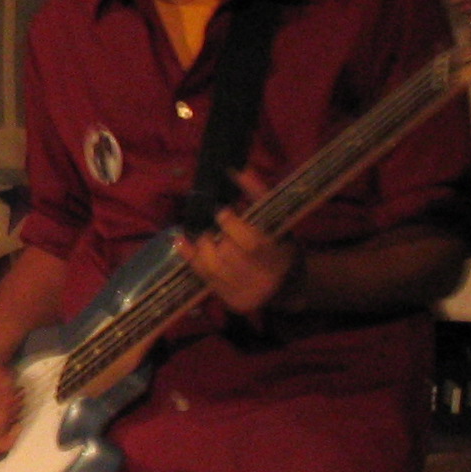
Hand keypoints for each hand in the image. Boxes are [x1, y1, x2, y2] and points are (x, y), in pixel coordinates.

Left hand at [176, 175, 299, 314]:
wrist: (288, 286)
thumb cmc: (281, 245)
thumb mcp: (276, 219)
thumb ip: (258, 195)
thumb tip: (238, 170)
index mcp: (277, 255)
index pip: (249, 240)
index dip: (230, 223)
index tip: (222, 212)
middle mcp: (262, 277)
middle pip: (228, 253)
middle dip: (216, 236)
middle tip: (214, 229)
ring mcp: (247, 292)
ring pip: (213, 268)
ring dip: (202, 248)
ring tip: (205, 238)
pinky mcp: (232, 301)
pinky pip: (205, 279)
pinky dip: (191, 259)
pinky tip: (182, 242)